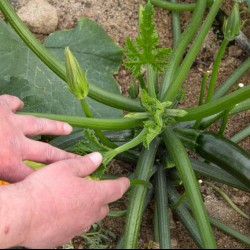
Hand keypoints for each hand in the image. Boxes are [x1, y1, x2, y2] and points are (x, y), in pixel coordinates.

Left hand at [0, 95, 77, 181]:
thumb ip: (2, 174)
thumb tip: (8, 187)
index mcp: (7, 162)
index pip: (33, 175)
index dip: (50, 178)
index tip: (65, 180)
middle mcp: (15, 143)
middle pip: (46, 153)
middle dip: (65, 157)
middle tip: (80, 160)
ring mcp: (10, 123)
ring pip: (39, 125)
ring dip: (55, 127)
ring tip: (68, 128)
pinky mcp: (0, 107)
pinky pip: (10, 103)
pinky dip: (15, 103)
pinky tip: (21, 104)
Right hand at [13, 153, 129, 247]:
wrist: (22, 215)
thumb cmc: (46, 187)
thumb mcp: (67, 168)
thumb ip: (86, 163)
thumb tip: (99, 157)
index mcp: (95, 195)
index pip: (116, 189)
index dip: (123, 184)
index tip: (126, 181)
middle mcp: (90, 214)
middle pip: (104, 206)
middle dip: (102, 198)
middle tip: (93, 189)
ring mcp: (78, 228)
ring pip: (90, 218)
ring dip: (88, 209)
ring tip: (75, 200)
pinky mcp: (65, 237)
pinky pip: (75, 227)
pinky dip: (73, 219)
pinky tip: (61, 213)